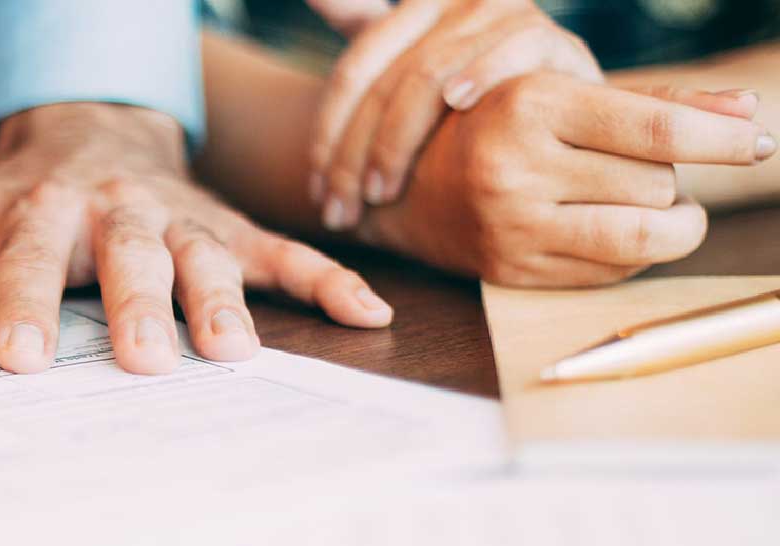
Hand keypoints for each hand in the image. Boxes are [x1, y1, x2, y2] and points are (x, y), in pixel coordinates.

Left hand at [0, 103, 392, 374]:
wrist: (89, 131)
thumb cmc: (10, 194)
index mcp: (39, 209)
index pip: (28, 260)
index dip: (23, 305)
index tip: (18, 359)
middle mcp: (113, 210)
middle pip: (128, 256)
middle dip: (138, 304)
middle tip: (146, 359)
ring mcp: (176, 218)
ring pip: (206, 254)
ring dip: (224, 299)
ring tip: (236, 352)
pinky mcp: (226, 227)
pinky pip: (282, 250)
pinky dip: (326, 279)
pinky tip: (367, 314)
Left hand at [308, 0, 602, 229]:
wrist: (568, 129)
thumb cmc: (477, 109)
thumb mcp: (415, 72)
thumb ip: (364, 26)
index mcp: (418, 8)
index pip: (354, 71)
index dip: (327, 134)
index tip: (315, 193)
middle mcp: (458, 3)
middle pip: (386, 81)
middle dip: (354, 154)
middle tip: (340, 210)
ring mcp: (506, 18)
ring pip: (430, 74)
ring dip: (397, 140)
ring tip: (380, 192)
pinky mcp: (555, 41)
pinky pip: (510, 51)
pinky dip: (481, 75)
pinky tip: (456, 105)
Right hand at [357, 73, 774, 285]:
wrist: (410, 186)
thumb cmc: (504, 127)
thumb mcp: (568, 94)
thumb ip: (660, 102)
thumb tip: (746, 114)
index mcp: (528, 105)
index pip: (654, 131)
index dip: (719, 140)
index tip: (757, 142)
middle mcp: (514, 167)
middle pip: (656, 186)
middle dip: (668, 179)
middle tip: (643, 168)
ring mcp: (512, 226)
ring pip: (643, 236)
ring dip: (668, 224)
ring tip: (658, 207)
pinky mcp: (514, 271)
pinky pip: (612, 272)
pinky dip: (631, 254)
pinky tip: (609, 229)